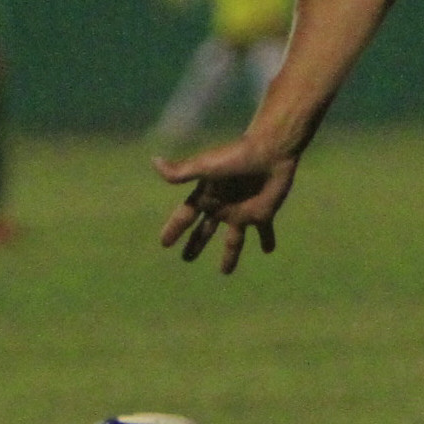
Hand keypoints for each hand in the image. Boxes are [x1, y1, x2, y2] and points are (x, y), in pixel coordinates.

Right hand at [155, 135, 297, 274]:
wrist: (270, 151)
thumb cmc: (236, 157)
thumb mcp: (206, 166)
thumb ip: (181, 171)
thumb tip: (154, 161)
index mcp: (207, 195)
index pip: (185, 216)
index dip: (174, 229)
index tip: (164, 243)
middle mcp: (223, 206)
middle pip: (205, 231)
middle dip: (196, 244)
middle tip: (186, 259)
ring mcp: (243, 212)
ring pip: (234, 240)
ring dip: (230, 255)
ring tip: (225, 271)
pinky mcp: (263, 213)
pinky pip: (265, 231)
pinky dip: (267, 240)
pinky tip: (268, 250)